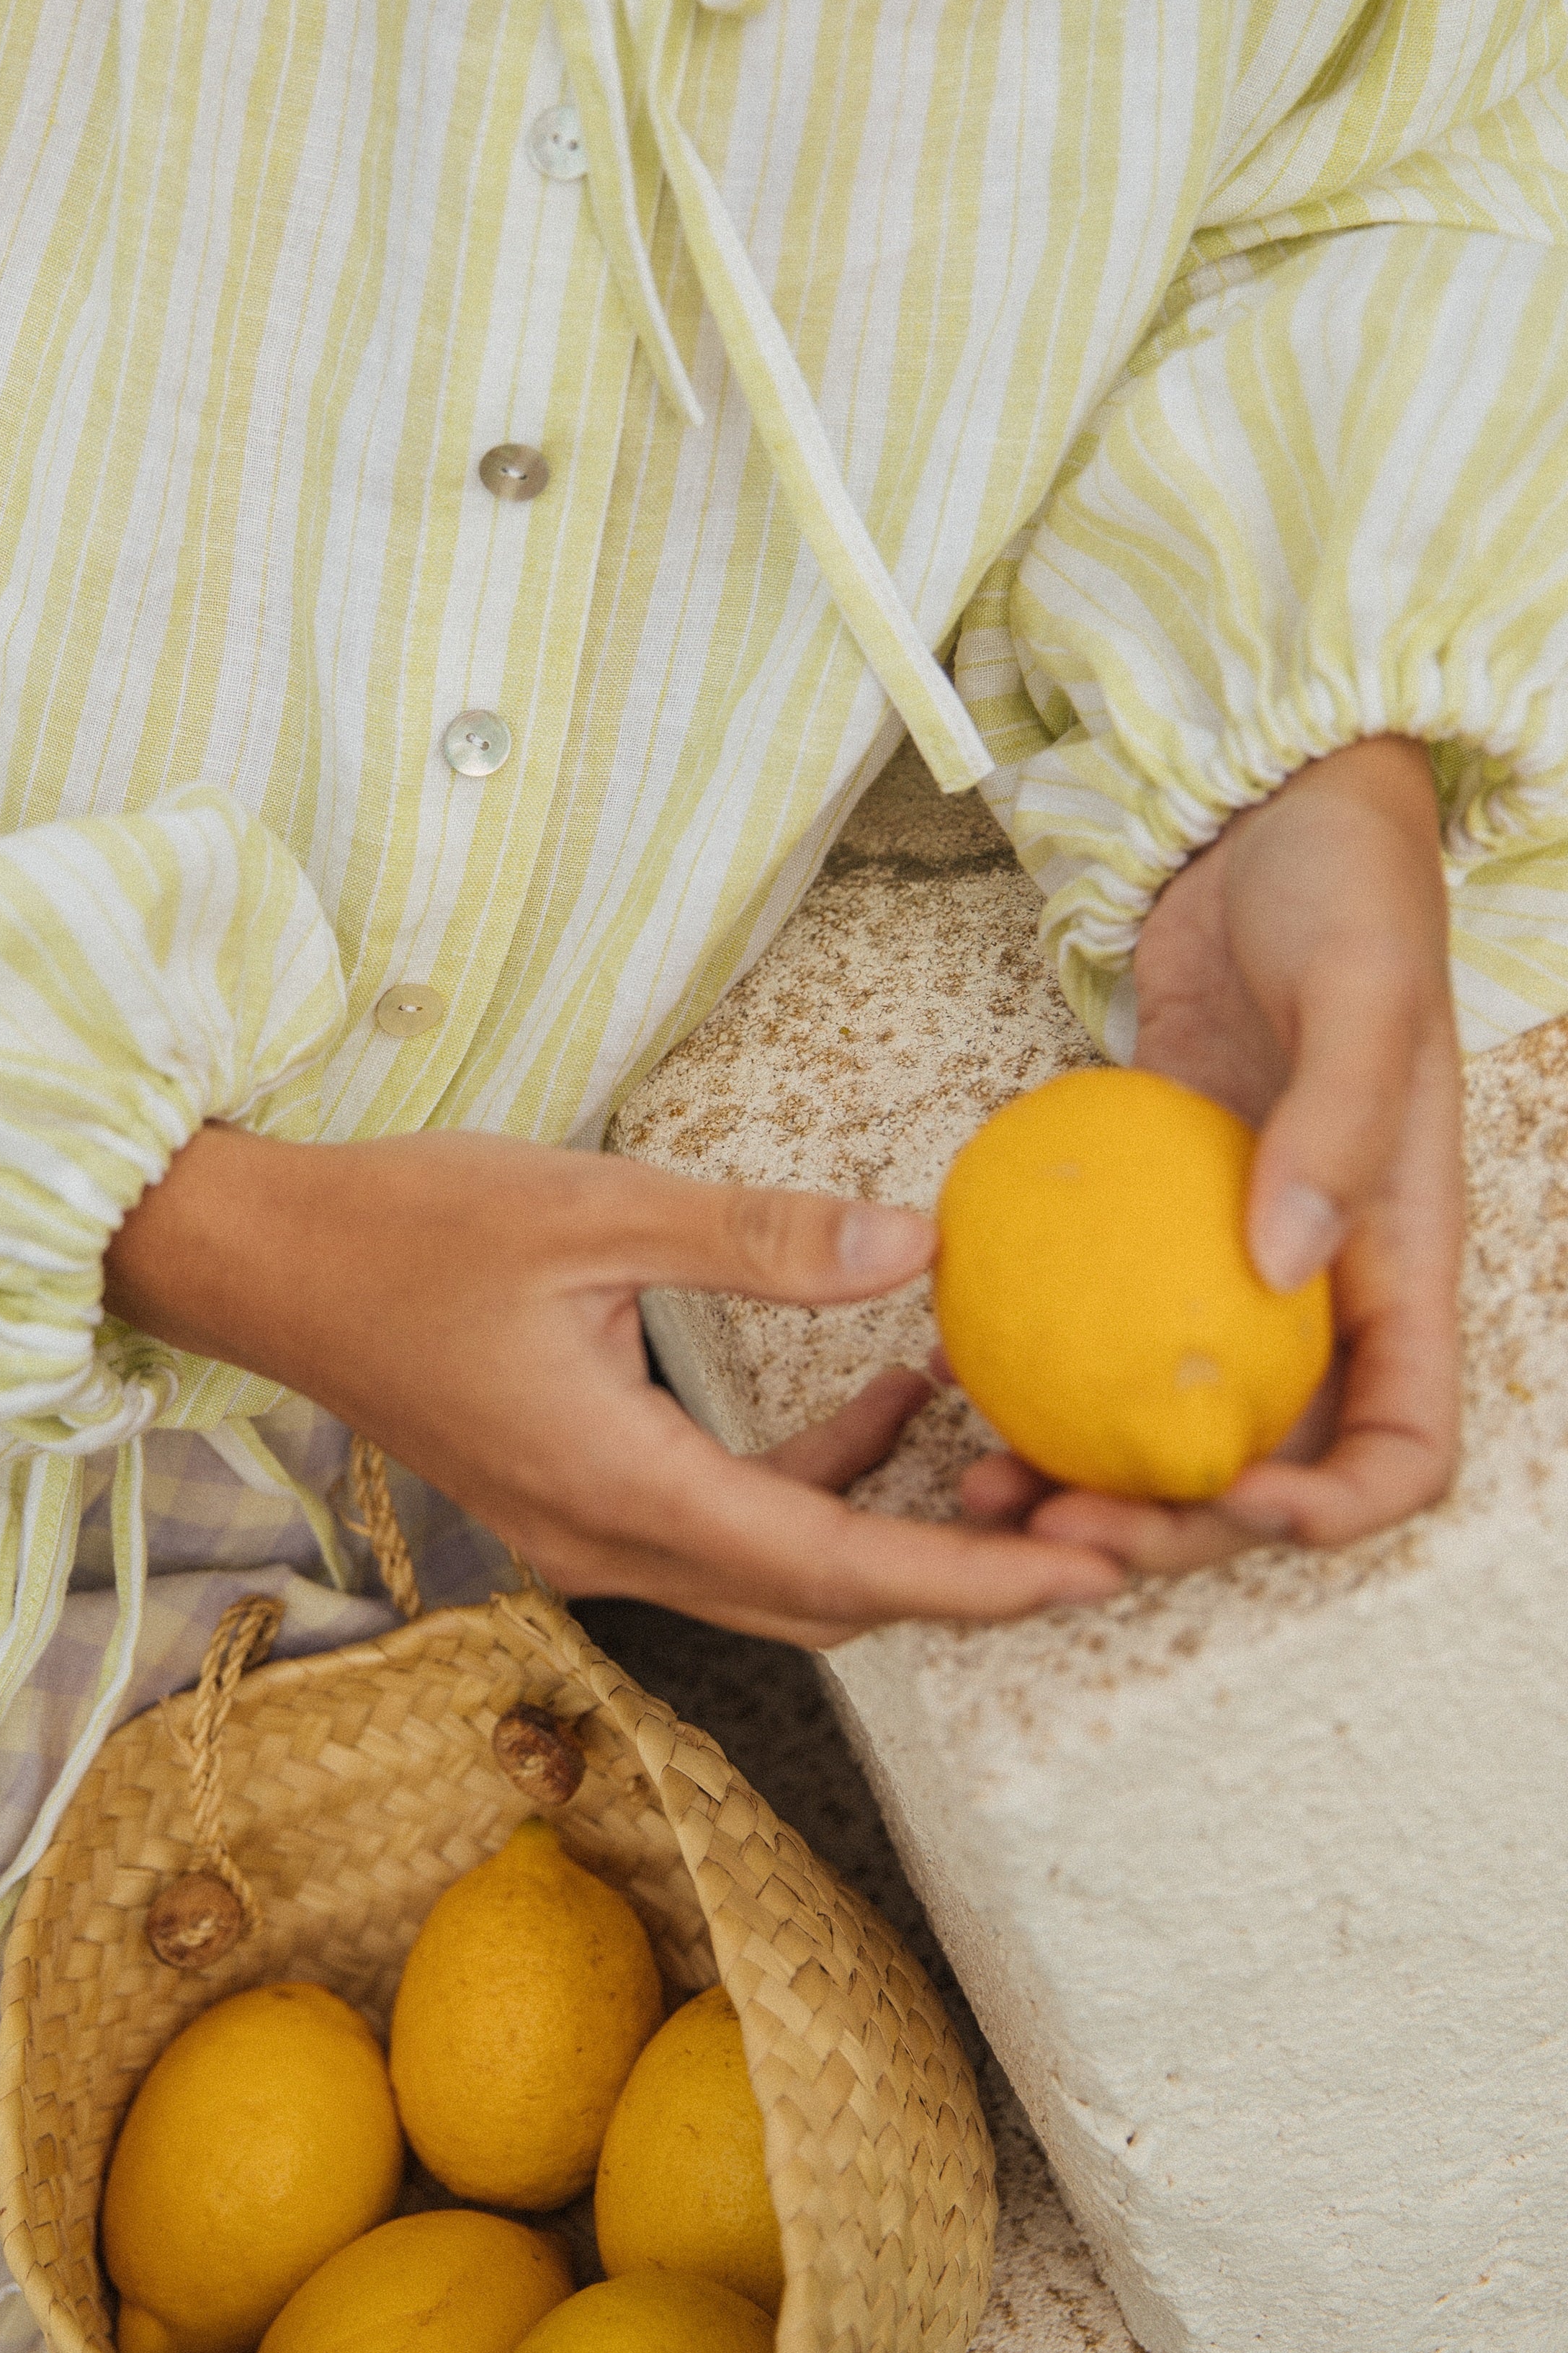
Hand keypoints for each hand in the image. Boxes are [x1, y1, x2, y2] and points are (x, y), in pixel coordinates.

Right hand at [107, 1126, 1124, 1645]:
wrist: (260, 1266)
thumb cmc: (404, 1225)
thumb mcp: (592, 1205)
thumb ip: (761, 1236)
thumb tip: (918, 1244)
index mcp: (618, 1485)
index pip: (835, 1565)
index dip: (976, 1580)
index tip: (1092, 1575)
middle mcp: (606, 1543)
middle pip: (825, 1599)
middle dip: (964, 1569)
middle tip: (1087, 1508)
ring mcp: (585, 1535)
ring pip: (781, 1573)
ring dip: (894, 1523)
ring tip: (1001, 1438)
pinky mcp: (576, 1500)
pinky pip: (730, 1529)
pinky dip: (819, 1486)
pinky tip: (884, 1400)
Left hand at [961, 735, 1460, 1573]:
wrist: (1264, 819)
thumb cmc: (1343, 889)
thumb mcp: (1361, 990)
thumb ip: (1338, 1124)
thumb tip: (1283, 1263)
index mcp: (1404, 1262)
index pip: (1399, 1445)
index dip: (1329, 1511)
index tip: (1228, 1506)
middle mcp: (1324, 1288)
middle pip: (1263, 1468)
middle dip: (1171, 1529)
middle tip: (1053, 1533)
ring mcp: (1230, 1260)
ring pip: (1167, 1419)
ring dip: (1087, 1480)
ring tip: (983, 1490)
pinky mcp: (1148, 1221)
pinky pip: (1098, 1328)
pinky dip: (1037, 1372)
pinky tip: (947, 1378)